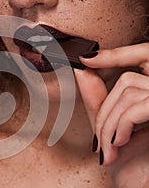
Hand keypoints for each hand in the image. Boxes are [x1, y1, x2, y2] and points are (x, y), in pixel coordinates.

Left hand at [74, 43, 148, 186]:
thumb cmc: (131, 165)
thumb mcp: (109, 128)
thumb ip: (98, 102)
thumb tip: (82, 72)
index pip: (137, 62)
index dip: (113, 56)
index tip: (85, 59)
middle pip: (127, 81)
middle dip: (104, 112)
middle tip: (101, 142)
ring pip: (128, 93)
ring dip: (108, 124)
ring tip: (109, 148)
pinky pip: (136, 107)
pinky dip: (120, 125)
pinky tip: (119, 142)